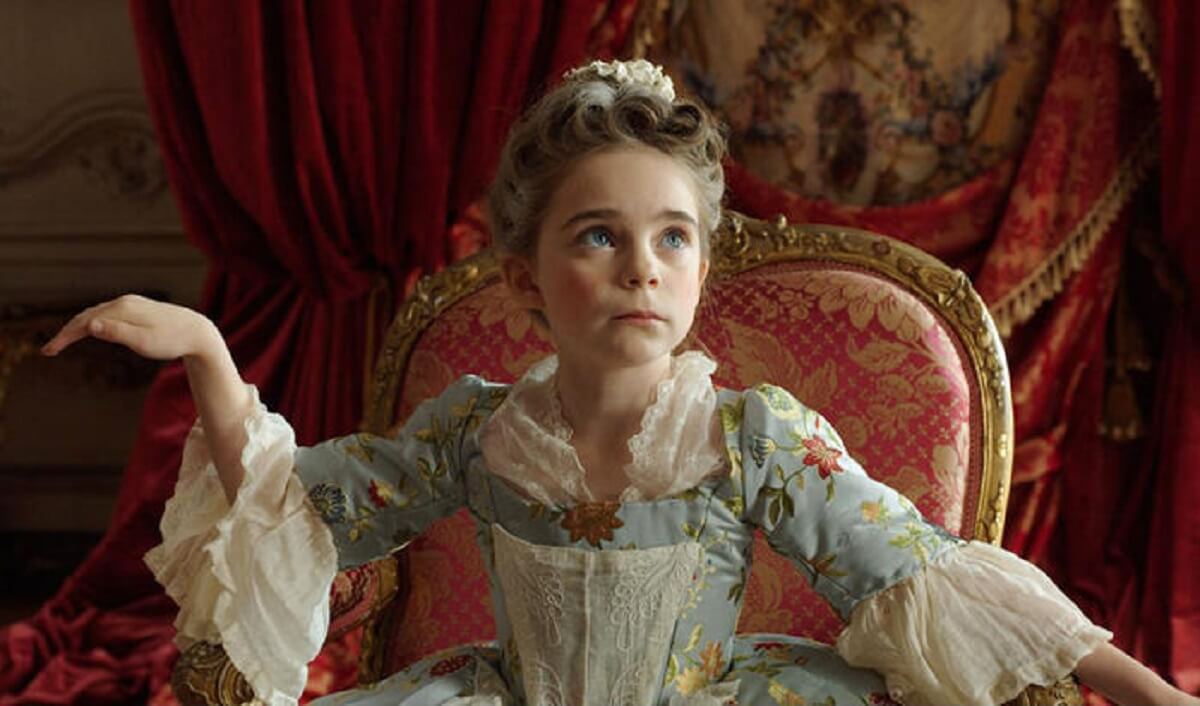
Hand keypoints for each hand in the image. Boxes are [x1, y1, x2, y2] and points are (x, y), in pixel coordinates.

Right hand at [41, 294, 220, 361]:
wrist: (197, 332)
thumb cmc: (172, 340)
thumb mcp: (144, 341)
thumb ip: (117, 333)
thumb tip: (90, 324)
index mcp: (122, 309)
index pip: (84, 322)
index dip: (64, 337)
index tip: (48, 352)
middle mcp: (124, 302)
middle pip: (86, 315)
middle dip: (66, 332)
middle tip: (49, 350)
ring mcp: (131, 303)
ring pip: (96, 313)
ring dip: (77, 326)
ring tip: (63, 341)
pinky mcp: (138, 308)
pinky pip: (107, 313)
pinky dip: (92, 322)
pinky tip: (90, 330)